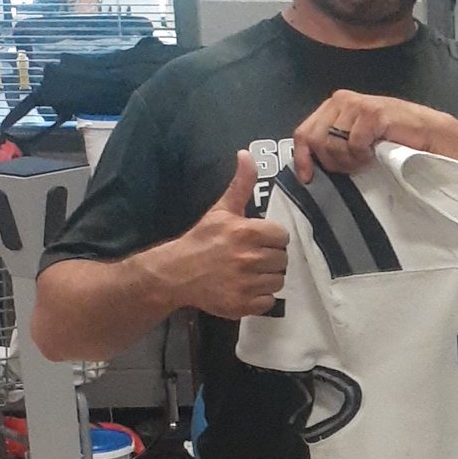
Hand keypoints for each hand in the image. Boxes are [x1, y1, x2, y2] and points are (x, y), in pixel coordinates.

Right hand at [168, 151, 288, 318]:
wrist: (175, 273)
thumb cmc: (201, 239)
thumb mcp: (221, 210)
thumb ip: (240, 184)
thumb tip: (247, 153)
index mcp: (248, 232)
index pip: (282, 236)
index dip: (272, 238)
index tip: (258, 240)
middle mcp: (250, 258)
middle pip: (282, 259)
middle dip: (270, 258)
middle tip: (252, 257)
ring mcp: (246, 284)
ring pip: (278, 281)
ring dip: (267, 278)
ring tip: (249, 273)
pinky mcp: (242, 304)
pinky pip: (269, 301)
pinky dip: (261, 298)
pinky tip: (246, 288)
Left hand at [292, 90, 457, 181]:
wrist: (445, 142)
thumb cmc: (408, 148)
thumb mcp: (368, 149)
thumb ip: (342, 147)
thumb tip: (311, 165)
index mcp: (341, 110)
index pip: (304, 130)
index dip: (301, 156)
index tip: (309, 178)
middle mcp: (347, 102)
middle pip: (311, 135)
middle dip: (328, 159)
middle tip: (354, 168)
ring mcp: (362, 105)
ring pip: (329, 138)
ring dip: (346, 158)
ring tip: (368, 161)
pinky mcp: (379, 112)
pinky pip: (353, 137)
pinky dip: (361, 152)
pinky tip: (376, 155)